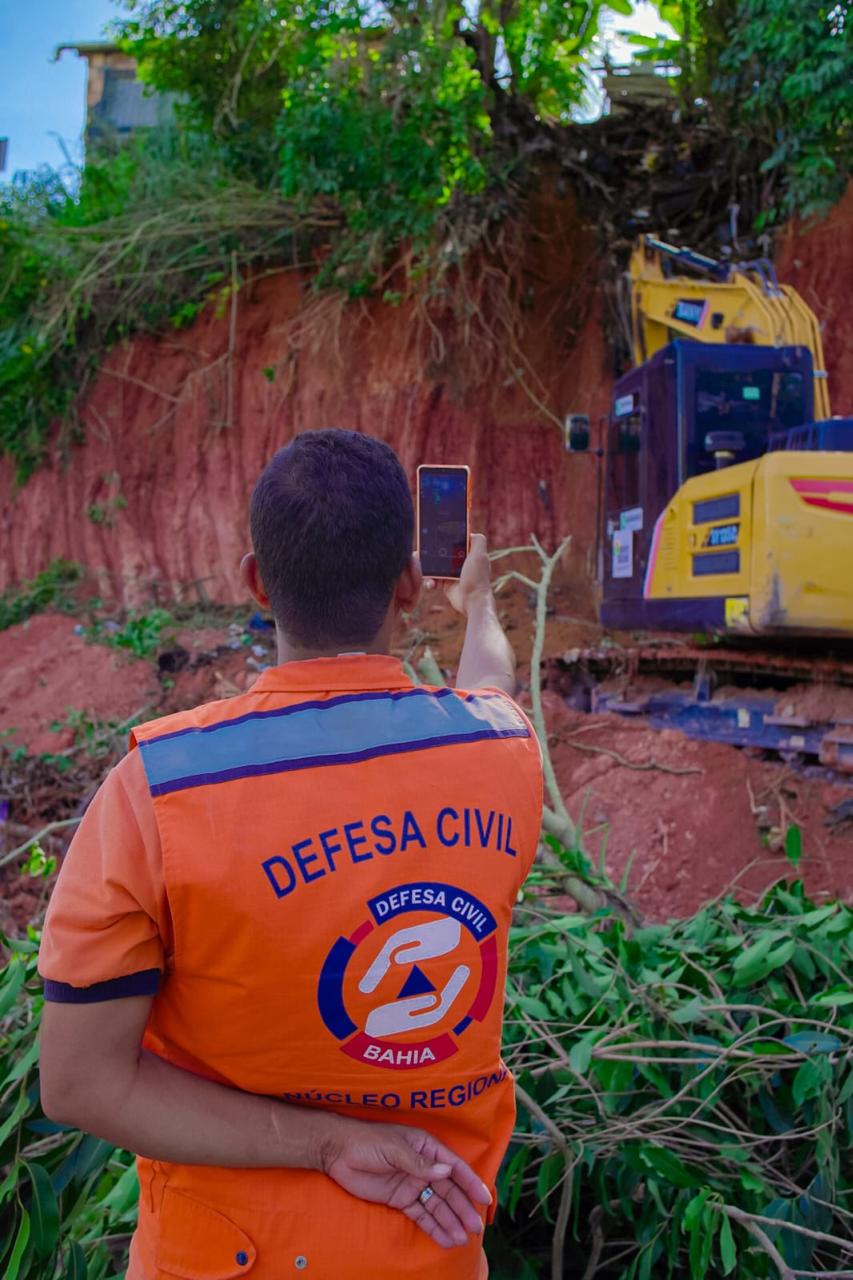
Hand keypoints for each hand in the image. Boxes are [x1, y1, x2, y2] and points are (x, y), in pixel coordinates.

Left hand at [321, 1118, 490, 1248]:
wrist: (337, 1151)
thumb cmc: (367, 1140)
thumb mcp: (393, 1148)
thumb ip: (419, 1163)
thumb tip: (447, 1170)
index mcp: (426, 1148)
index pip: (453, 1166)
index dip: (470, 1182)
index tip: (484, 1198)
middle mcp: (424, 1167)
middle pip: (448, 1190)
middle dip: (462, 1208)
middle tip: (474, 1228)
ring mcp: (412, 1184)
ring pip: (437, 1205)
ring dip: (449, 1221)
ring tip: (461, 1239)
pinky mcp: (400, 1199)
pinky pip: (420, 1214)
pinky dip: (432, 1227)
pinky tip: (444, 1239)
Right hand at [424, 533, 492, 616]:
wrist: (472, 601)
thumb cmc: (477, 578)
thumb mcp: (480, 555)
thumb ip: (478, 541)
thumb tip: (471, 532)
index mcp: (470, 554)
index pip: (457, 541)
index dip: (447, 538)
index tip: (436, 534)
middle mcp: (461, 562)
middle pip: (443, 553)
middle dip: (433, 553)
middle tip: (422, 553)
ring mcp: (453, 573)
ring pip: (436, 566)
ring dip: (428, 568)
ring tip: (423, 571)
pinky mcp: (446, 584)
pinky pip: (434, 579)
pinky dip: (430, 581)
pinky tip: (430, 584)